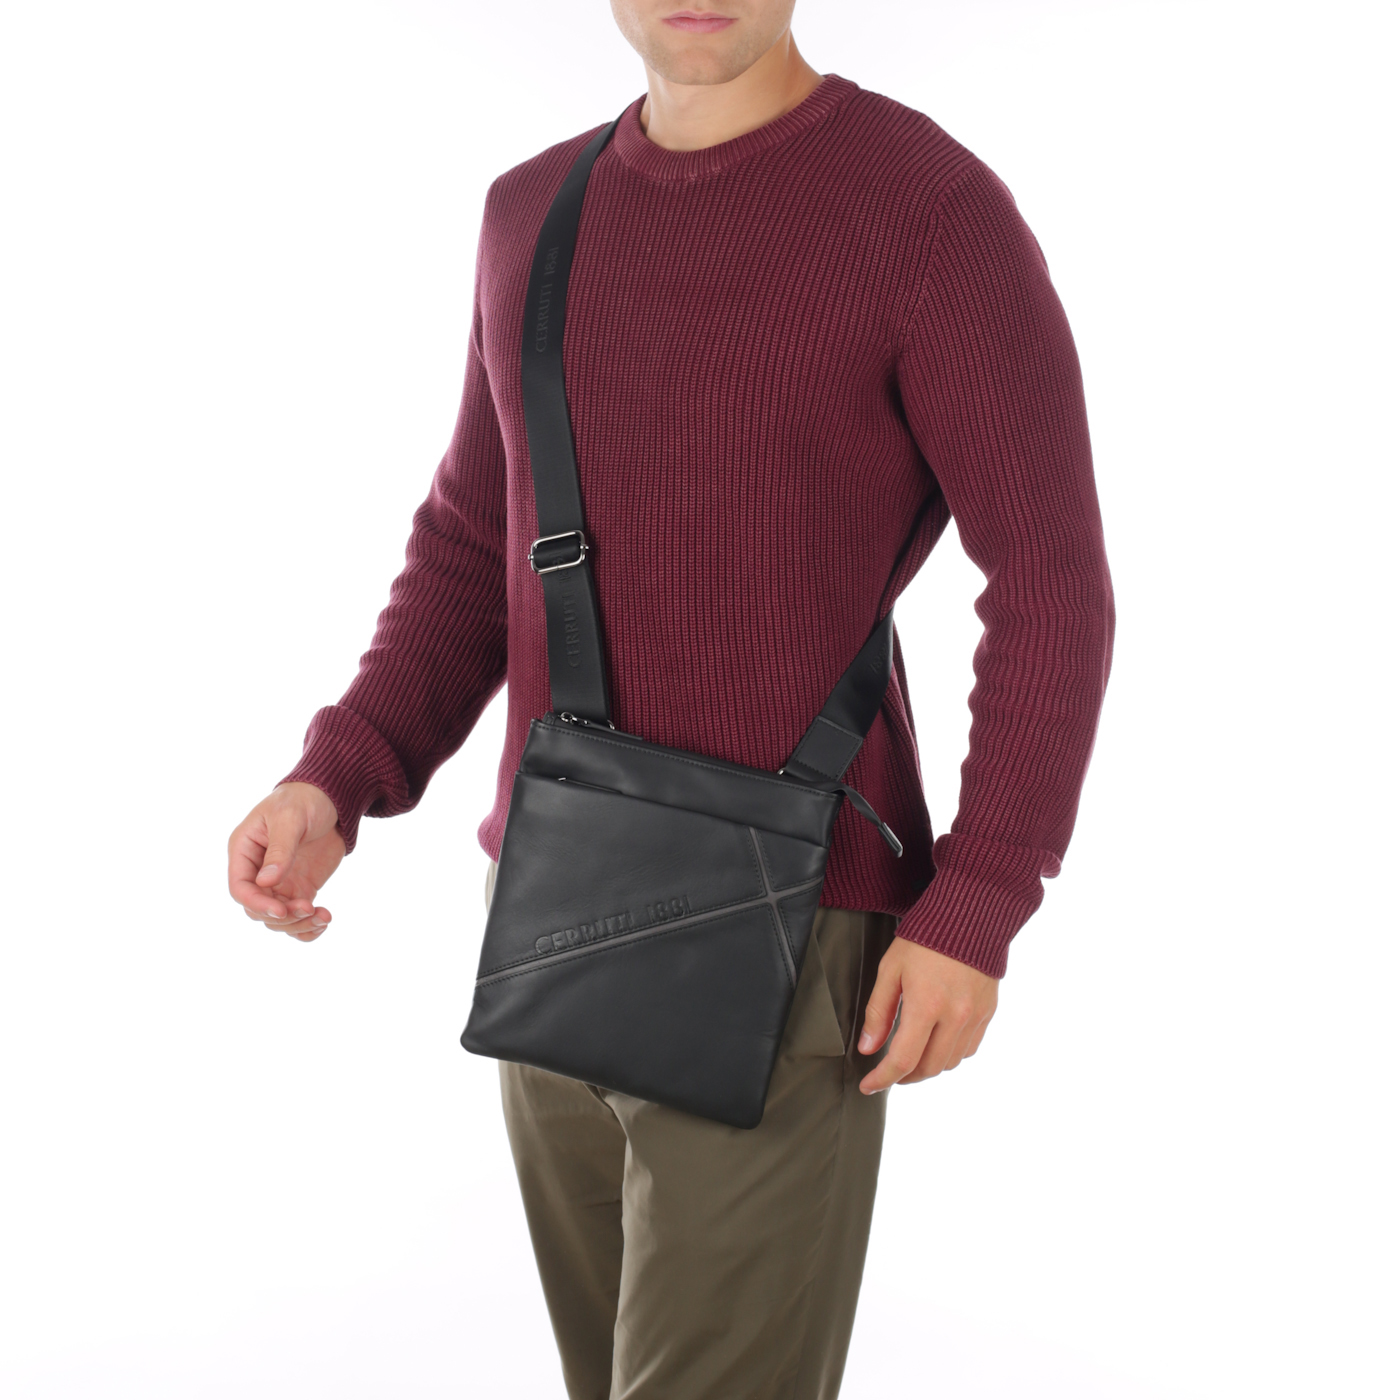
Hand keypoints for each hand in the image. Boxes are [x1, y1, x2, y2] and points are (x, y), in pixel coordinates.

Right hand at [227, 782, 345, 940]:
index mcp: (244, 851)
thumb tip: (265, 882)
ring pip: (277, 918)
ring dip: (298, 924)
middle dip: (282, 916)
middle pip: (258, 909)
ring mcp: (278, 882)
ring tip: (323, 917)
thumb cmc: (304, 800)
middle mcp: (257, 871)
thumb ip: (279, 849)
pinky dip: (307, 927)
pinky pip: (296, 916)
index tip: (282, 910)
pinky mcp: (299, 888)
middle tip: (309, 909)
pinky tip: (323, 922)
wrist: (331, 799)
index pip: (240, 888)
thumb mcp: (290, 818)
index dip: (257, 904)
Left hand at [857, 937, 998, 1093]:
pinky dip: (950, 1054)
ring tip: (911, 1057)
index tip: (868, 1085)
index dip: (882, 1079)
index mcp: (927, 1005)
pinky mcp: (988, 1012)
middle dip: (905, 1077)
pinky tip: (937, 1043)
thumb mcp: (890, 969)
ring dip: (928, 1067)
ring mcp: (975, 1016)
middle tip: (888, 1072)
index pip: (903, 1060)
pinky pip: (969, 1048)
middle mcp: (955, 1016)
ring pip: (950, 1063)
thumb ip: (878, 1011)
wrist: (970, 915)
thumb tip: (868, 1048)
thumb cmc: (925, 938)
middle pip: (929, 1068)